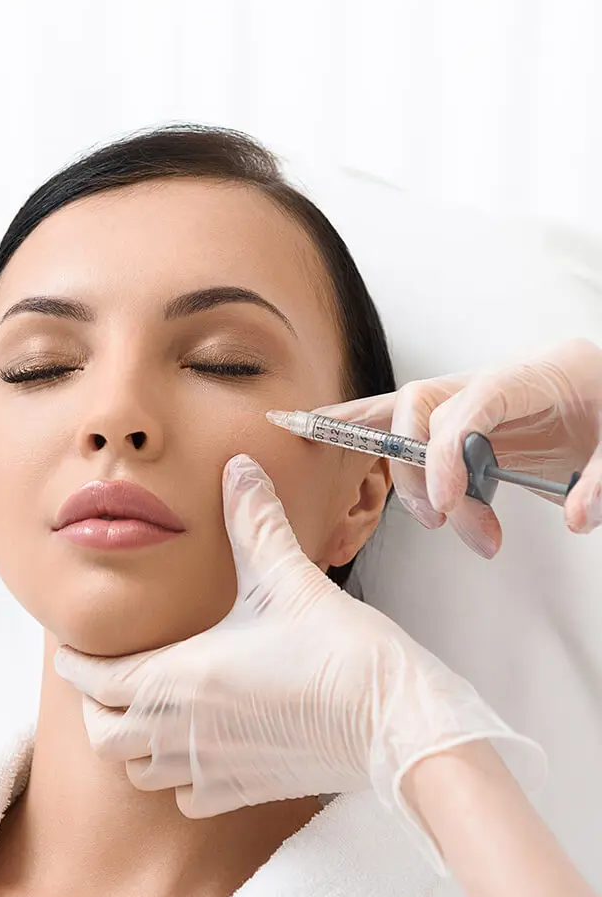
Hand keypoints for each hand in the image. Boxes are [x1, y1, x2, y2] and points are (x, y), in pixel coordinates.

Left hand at [54, 454, 544, 872]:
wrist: (394, 722)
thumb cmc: (341, 651)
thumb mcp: (289, 578)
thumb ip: (254, 522)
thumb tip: (239, 468)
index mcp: (180, 679)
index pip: (95, 680)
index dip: (75, 663)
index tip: (71, 648)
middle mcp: (184, 731)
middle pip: (103, 735)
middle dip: (96, 707)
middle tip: (107, 678)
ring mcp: (213, 768)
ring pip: (139, 771)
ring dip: (132, 744)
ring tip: (146, 712)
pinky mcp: (246, 792)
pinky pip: (186, 797)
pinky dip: (178, 778)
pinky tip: (198, 749)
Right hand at [313, 338, 601, 557]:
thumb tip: (577, 517)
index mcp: (541, 373)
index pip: (474, 400)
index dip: (447, 449)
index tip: (449, 504)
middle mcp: (500, 377)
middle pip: (424, 403)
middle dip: (419, 468)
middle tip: (447, 520)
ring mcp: (478, 394)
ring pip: (406, 412)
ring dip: (407, 473)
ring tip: (447, 523)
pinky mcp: (467, 417)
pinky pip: (405, 415)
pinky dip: (361, 424)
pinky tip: (319, 427)